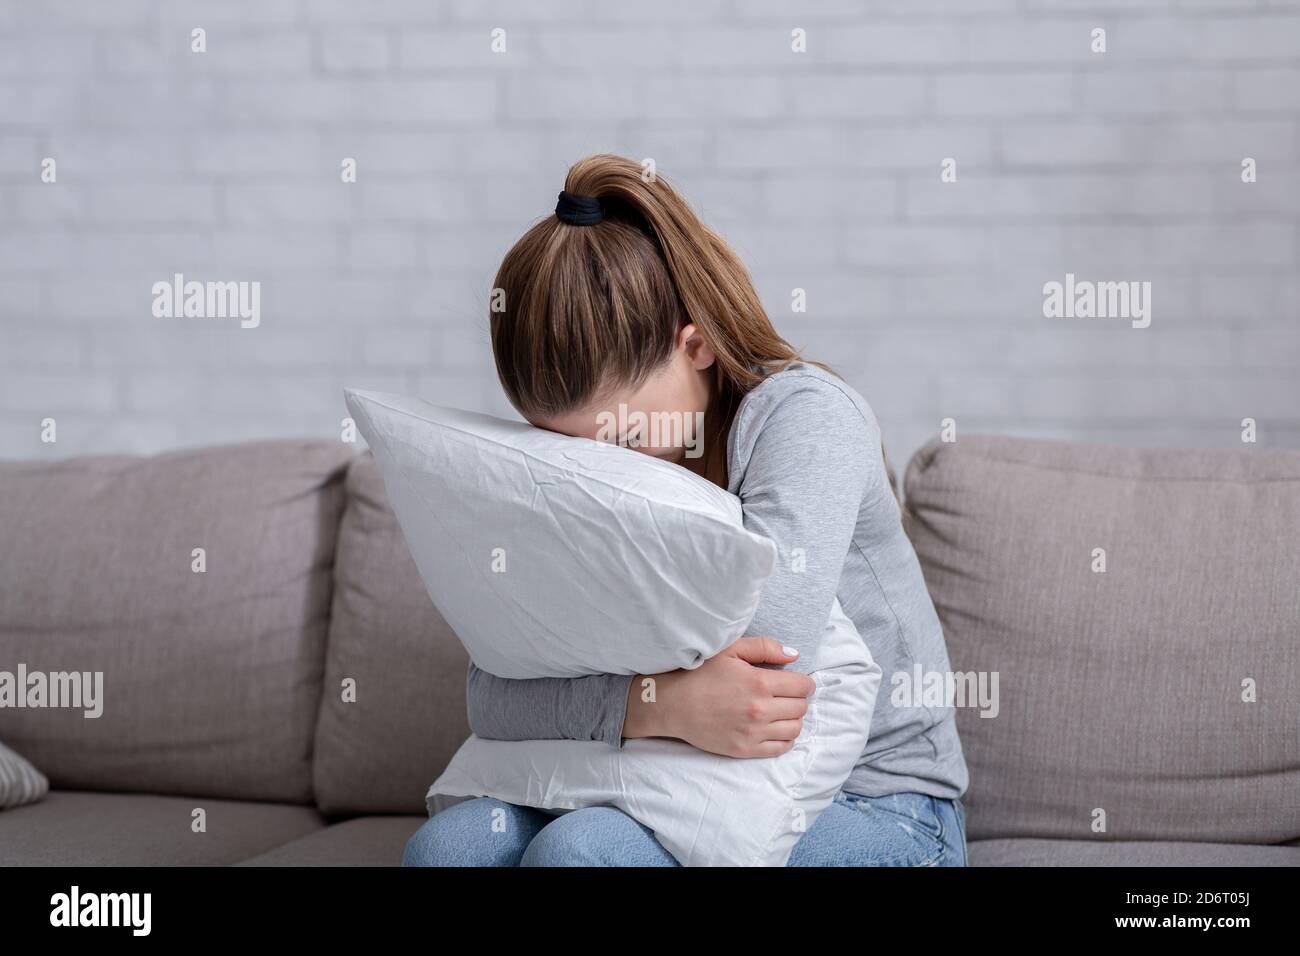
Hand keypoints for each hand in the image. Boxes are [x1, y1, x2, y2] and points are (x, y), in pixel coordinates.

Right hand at [622, 637, 814, 757]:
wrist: (672, 704)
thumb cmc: (699, 673)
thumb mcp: (730, 650)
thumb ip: (764, 648)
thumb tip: (795, 655)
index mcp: (759, 682)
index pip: (803, 686)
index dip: (803, 681)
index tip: (795, 680)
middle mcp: (760, 710)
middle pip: (801, 707)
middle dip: (798, 698)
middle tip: (786, 694)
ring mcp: (753, 732)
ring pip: (795, 728)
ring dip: (793, 718)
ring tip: (780, 710)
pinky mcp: (745, 749)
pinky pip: (781, 748)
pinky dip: (785, 738)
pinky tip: (775, 727)